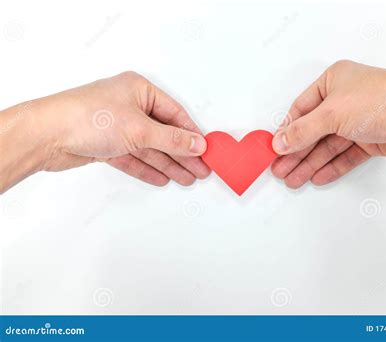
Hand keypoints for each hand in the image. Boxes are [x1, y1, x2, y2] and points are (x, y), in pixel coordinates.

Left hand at [0, 71, 209, 192]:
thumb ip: (172, 140)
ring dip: (167, 164)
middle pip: (163, 133)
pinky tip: (162, 177)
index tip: (205, 151)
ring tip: (186, 178)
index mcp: (139, 90)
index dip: (191, 134)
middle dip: (182, 154)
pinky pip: (133, 157)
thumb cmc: (87, 117)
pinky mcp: (106, 144)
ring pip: (149, 147)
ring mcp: (117, 125)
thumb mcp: (140, 129)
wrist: (46, 136)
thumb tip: (197, 144)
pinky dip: (146, 168)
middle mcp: (129, 106)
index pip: (174, 114)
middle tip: (200, 170)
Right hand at [272, 60, 385, 187]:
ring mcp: (359, 120)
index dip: (287, 130)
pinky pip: (345, 154)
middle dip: (297, 152)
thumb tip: (281, 142)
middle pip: (313, 129)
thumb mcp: (332, 113)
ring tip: (294, 179)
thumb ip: (303, 130)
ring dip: (311, 162)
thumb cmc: (384, 101)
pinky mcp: (371, 139)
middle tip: (281, 169)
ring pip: (328, 144)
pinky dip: (331, 166)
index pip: (301, 108)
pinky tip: (317, 176)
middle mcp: (346, 99)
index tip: (275, 148)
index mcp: (334, 80)